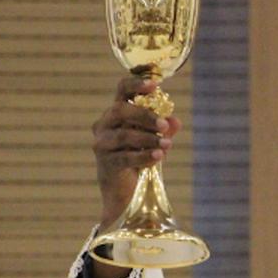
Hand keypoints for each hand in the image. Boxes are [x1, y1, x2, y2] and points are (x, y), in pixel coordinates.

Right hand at [91, 75, 181, 228]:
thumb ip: (165, 130)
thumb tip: (176, 120)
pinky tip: (160, 156)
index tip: (155, 84)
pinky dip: (144, 155)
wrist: (127, 193)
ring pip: (124, 135)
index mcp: (116, 113)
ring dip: (148, 138)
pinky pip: (126, 157)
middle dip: (144, 114)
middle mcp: (104, 125)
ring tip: (168, 144)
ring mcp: (102, 144)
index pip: (121, 91)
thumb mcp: (155, 141)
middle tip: (163, 124)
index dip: (136, 84)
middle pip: (120, 110)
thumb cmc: (140, 159)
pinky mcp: (106, 164)